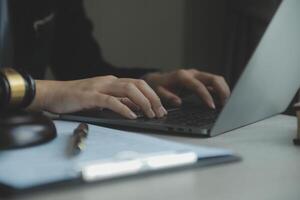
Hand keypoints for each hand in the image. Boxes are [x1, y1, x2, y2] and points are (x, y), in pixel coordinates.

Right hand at [28, 76, 166, 118]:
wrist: (53, 94)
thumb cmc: (77, 98)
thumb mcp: (102, 99)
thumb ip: (118, 102)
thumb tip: (137, 108)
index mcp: (113, 82)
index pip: (139, 85)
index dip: (152, 96)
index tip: (161, 108)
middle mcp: (109, 82)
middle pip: (138, 85)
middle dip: (152, 98)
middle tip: (160, 112)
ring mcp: (99, 87)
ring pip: (128, 90)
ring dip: (142, 102)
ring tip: (150, 114)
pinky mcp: (89, 96)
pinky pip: (110, 100)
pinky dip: (123, 108)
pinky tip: (132, 116)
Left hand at [144, 69, 230, 107]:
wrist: (157, 81)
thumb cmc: (158, 87)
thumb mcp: (159, 92)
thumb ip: (168, 97)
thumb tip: (178, 102)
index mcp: (182, 76)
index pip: (198, 86)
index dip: (206, 96)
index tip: (212, 107)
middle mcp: (192, 73)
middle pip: (212, 78)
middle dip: (222, 90)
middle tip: (227, 104)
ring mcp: (197, 76)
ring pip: (216, 79)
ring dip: (223, 90)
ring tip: (227, 104)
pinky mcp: (200, 80)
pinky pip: (213, 84)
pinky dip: (219, 91)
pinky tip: (222, 101)